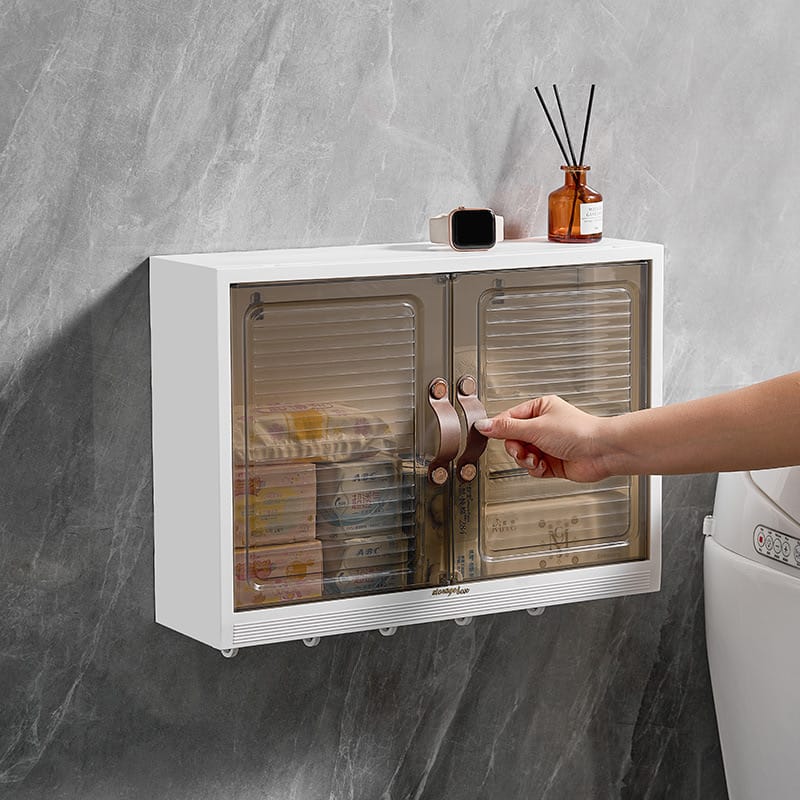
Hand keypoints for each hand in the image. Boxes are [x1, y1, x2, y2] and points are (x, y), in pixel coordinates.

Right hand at [474, 395, 613, 482]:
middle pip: (513, 439)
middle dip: (516, 448)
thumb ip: (506, 429)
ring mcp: (547, 445)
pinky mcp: (552, 462)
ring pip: (522, 455)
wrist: (602, 451)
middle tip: (522, 450)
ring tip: (536, 459)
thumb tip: (484, 425)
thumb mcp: (535, 427)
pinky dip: (536, 469)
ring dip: (526, 460)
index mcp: (539, 409)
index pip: (509, 418)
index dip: (499, 429)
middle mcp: (543, 426)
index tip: (489, 435)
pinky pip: (533, 467)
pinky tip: (544, 466)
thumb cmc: (578, 432)